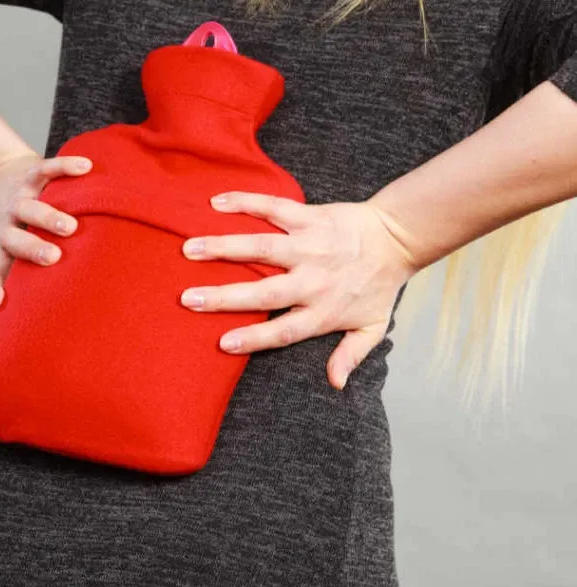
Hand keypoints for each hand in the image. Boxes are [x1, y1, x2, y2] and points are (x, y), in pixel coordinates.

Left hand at [0, 151, 93, 312]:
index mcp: (5, 244)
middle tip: (54, 257)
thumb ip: (18, 274)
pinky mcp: (32, 172)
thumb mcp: (11, 247)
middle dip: (34, 248)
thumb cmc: (16, 223)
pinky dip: (66, 167)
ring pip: (30, 206)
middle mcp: (9, 221)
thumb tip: (7, 316)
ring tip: (72, 226)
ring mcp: (21, 196)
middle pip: (15, 237)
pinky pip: (49, 169)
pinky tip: (86, 168)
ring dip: (49, 216)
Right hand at [180, 191, 419, 389]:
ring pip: (261, 247)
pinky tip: (217, 203)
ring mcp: (310, 246)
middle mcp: (313, 280)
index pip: (284, 331)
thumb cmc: (380, 286)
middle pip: (264, 292)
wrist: (397, 238)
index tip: (222, 343)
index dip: (254, 338)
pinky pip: (274, 208)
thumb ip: (351, 355)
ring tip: (189, 249)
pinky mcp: (310, 217)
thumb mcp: (373, 327)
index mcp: (324, 311)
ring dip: (223, 247)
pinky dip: (246, 202)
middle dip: (225, 296)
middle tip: (189, 298)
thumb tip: (336, 384)